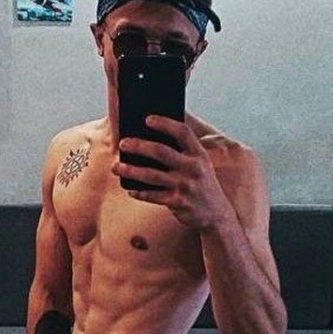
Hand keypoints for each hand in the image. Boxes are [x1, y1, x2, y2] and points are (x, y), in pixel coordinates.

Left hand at [113, 115, 228, 229]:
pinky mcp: (178, 202)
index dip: (165, 123)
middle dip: (139, 146)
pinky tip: (130, 189)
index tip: (148, 119)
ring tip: (116, 166)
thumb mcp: (201, 164)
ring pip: (151, 175)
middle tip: (123, 144)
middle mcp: (193, 168)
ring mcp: (185, 186)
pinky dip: (139, 192)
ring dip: (131, 170)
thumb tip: (156, 134)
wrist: (216, 214)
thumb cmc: (202, 184)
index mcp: (199, 154)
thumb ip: (184, 150)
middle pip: (161, 152)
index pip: (183, 133)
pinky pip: (153, 195)